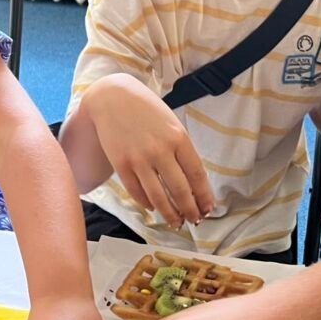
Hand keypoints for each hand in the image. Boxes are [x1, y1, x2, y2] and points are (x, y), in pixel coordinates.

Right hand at [87, 75, 213, 226]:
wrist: (112, 97)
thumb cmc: (145, 109)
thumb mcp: (171, 123)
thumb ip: (181, 149)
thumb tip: (192, 181)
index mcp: (178, 138)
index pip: (197, 175)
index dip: (204, 196)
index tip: (208, 208)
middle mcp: (160, 151)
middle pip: (180, 190)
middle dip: (190, 210)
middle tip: (194, 220)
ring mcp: (139, 159)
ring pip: (158, 197)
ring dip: (169, 214)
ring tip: (176, 222)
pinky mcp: (121, 164)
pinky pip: (137, 192)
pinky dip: (146, 203)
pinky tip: (153, 208)